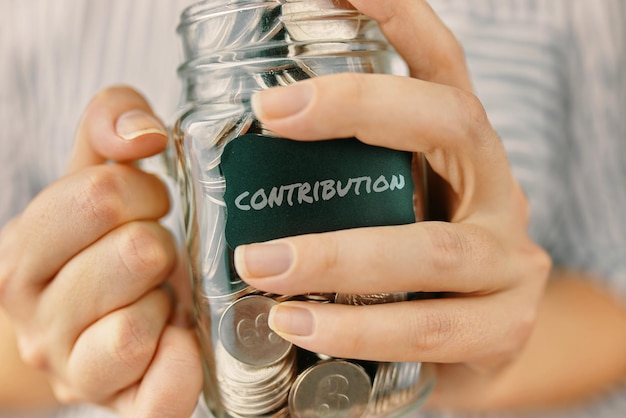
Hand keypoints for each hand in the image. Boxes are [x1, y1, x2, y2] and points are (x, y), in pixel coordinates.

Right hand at [0, 86, 201, 416]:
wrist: (82, 321)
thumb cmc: (94, 242)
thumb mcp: (91, 172)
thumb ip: (110, 121)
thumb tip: (144, 131)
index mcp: (23, 255)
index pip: (99, 198)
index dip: (143, 192)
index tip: (148, 204)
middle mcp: (39, 321)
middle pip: (133, 255)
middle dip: (159, 242)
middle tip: (154, 251)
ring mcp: (78, 371)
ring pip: (134, 330)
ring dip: (166, 299)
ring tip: (159, 295)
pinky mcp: (125, 406)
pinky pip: (158, 395)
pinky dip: (180, 366)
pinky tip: (182, 339)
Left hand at [233, 0, 550, 410]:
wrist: (469, 342)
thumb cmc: (409, 263)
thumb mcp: (385, 205)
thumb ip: (340, 178)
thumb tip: (236, 154)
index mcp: (461, 148)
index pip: (440, 64)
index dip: (400, 16)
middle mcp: (495, 187)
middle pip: (446, 122)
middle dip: (358, 106)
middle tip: (272, 113)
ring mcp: (508, 258)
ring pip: (432, 248)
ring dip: (337, 255)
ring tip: (260, 265)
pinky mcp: (504, 326)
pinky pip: (431, 328)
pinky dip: (359, 330)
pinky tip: (300, 327)